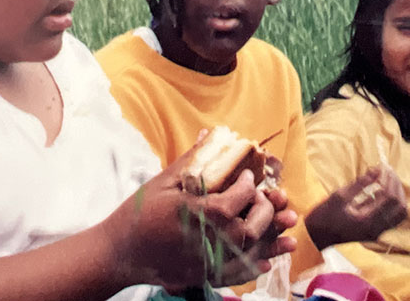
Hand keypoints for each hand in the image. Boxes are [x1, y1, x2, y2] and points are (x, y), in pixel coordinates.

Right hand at [102, 141, 295, 289]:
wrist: (119, 253)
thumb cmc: (137, 214)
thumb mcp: (163, 182)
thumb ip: (192, 161)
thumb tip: (209, 134)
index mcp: (197, 213)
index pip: (236, 200)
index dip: (249, 187)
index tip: (249, 178)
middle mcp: (206, 240)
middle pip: (249, 228)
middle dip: (265, 212)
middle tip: (266, 198)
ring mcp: (206, 262)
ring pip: (250, 253)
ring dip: (272, 241)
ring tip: (289, 230)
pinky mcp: (204, 276)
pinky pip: (237, 274)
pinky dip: (256, 267)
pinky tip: (268, 259)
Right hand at [305, 164, 406, 249]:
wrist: (316, 236)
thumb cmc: (324, 216)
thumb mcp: (340, 196)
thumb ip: (360, 183)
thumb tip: (376, 169)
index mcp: (366, 221)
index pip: (389, 198)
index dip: (388, 179)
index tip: (382, 166)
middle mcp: (376, 230)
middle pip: (400, 206)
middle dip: (396, 185)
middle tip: (387, 170)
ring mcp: (377, 233)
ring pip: (400, 213)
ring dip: (398, 194)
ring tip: (388, 179)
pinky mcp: (376, 232)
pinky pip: (394, 217)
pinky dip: (393, 203)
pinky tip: (384, 190)